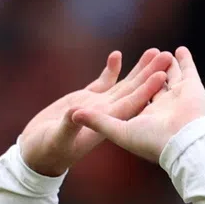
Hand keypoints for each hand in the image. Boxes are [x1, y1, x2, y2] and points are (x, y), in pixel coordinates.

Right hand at [18, 49, 172, 176]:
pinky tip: (117, 55)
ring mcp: (98, 107)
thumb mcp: (57, 139)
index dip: (145, 92)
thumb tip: (75, 114)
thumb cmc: (47, 151)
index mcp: (104, 126)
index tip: (161, 77)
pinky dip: (111, 70)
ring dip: (138, 70)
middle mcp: (106, 115)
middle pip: (133, 92)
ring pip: (123, 85)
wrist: (38, 152)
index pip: (130, 106)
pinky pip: (103, 83)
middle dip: (150, 74)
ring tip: (153, 51)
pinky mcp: (86, 100)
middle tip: (167, 56)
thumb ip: (68, 127)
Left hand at [71, 47, 204, 163]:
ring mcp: (178, 99)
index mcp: (142, 117)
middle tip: (148, 54)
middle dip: (148, 70)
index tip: (121, 72)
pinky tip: (181, 51)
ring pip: (170, 77)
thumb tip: (73, 113)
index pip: (131, 95)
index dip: (126, 83)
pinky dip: (185, 62)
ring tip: (163, 52)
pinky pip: (188, 72)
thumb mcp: (118, 131)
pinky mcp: (192, 90)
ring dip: (165, 65)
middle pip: (151, 84)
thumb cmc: (151, 142)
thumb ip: (97, 121)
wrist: (184, 145)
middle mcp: (160, 109)